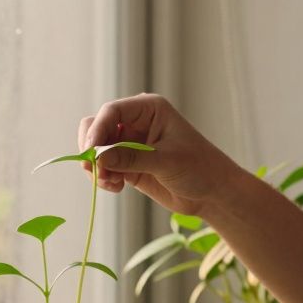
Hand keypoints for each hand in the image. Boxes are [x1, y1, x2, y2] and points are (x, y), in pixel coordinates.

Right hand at [78, 93, 241, 216]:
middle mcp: (135, 122)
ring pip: (96, 148)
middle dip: (93, 148)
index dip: (97, 130)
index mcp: (148, 109)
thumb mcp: (166, 161)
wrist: (211, 193)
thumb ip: (132, 157)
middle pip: (97, 127)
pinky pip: (103, 166)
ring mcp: (129, 143)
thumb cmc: (199, 168)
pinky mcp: (127, 163)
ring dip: (97, 166)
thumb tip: (98, 157)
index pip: (112, 111)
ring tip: (111, 183)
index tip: (90, 152)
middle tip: (95, 170)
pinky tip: (117, 188)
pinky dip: (103, 177)